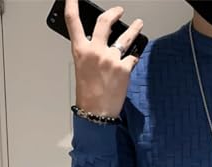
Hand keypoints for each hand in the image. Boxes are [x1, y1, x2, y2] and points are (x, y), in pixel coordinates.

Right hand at [64, 0, 143, 116]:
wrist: (97, 111)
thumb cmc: (88, 94)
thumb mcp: (83, 69)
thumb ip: (90, 54)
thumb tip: (99, 44)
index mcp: (80, 50)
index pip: (73, 21)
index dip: (72, 5)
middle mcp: (96, 51)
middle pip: (105, 22)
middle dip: (114, 13)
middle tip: (119, 11)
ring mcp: (111, 58)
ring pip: (126, 37)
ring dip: (134, 28)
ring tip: (139, 24)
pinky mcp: (124, 68)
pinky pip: (133, 56)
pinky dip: (135, 56)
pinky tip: (136, 55)